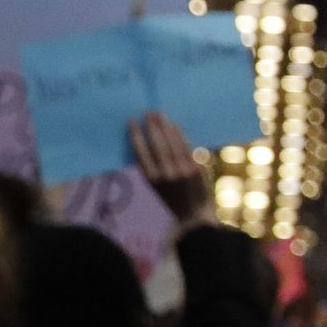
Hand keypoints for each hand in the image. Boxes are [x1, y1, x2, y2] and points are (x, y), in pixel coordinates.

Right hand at [130, 112, 211, 227]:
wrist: (194, 215)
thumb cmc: (172, 198)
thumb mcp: (155, 186)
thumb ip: (152, 167)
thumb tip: (148, 141)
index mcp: (150, 178)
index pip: (139, 151)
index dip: (135, 134)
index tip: (132, 120)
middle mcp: (163, 174)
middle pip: (156, 144)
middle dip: (151, 125)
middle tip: (148, 111)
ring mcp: (180, 170)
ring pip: (171, 143)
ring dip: (165, 126)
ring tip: (160, 113)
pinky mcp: (194, 168)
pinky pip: (185, 147)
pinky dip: (180, 134)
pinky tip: (175, 125)